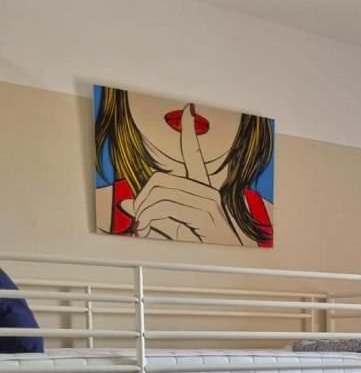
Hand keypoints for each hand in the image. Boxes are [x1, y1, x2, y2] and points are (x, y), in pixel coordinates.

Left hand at [122, 105, 236, 243]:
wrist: (221, 262)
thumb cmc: (202, 242)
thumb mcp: (172, 225)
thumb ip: (152, 212)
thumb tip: (127, 204)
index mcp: (202, 188)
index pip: (194, 155)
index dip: (190, 132)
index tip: (188, 111)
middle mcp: (206, 190)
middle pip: (160, 180)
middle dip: (142, 199)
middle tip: (137, 217)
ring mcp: (207, 201)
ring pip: (160, 194)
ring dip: (143, 212)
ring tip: (142, 226)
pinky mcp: (203, 214)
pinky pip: (165, 207)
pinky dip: (149, 218)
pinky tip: (147, 228)